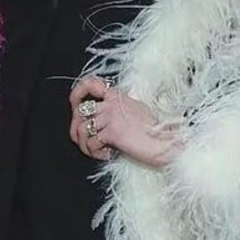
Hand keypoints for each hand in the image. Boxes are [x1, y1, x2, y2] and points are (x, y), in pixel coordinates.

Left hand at [69, 77, 184, 168]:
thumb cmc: (154, 131)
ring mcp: (111, 117)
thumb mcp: (136, 110)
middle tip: (83, 141)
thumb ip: (118, 108)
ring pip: (82, 129)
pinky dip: (95, 152)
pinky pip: (91, 143)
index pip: (91, 84)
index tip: (75, 105)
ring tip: (96, 151)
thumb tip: (101, 117)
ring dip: (85, 145)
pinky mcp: (112, 132)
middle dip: (76, 129)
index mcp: (118, 96)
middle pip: (80, 112)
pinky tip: (107, 155)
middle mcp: (112, 103)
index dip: (77, 93)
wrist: (164, 144)